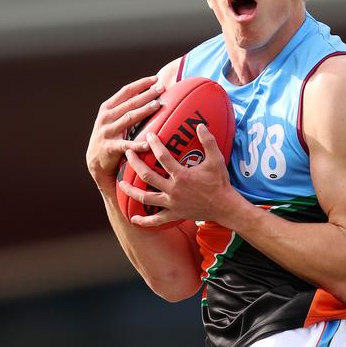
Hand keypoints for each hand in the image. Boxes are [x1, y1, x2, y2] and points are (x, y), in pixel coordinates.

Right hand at [86, 75, 164, 192]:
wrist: (95, 161)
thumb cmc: (111, 136)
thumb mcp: (113, 118)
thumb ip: (126, 107)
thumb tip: (148, 92)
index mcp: (108, 108)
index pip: (126, 91)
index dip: (141, 84)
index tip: (155, 78)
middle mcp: (106, 117)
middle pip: (130, 103)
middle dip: (147, 94)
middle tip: (162, 89)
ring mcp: (107, 132)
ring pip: (129, 118)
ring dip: (144, 111)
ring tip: (157, 105)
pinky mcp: (110, 147)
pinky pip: (126, 145)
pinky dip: (137, 145)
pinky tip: (147, 144)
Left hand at [118, 124, 234, 227]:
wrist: (224, 206)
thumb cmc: (220, 182)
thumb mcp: (216, 160)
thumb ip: (208, 142)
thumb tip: (200, 125)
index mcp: (182, 176)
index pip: (163, 158)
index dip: (154, 145)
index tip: (147, 135)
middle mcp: (174, 190)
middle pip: (148, 176)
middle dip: (135, 164)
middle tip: (127, 154)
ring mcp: (172, 204)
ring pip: (146, 198)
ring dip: (131, 191)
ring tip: (120, 184)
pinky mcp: (174, 214)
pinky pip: (156, 220)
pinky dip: (144, 221)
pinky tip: (133, 219)